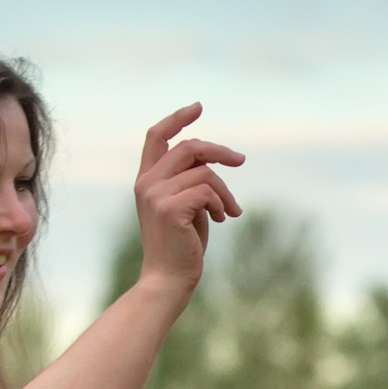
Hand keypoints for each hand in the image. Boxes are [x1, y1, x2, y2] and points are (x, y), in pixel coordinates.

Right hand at [132, 105, 244, 293]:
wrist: (168, 281)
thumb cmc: (181, 247)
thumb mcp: (186, 207)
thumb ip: (191, 181)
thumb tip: (215, 161)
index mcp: (146, 180)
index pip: (156, 136)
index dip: (177, 118)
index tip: (198, 107)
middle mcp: (146, 183)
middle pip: (188, 147)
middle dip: (219, 151)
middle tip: (241, 160)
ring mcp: (156, 195)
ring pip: (204, 172)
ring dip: (224, 191)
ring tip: (228, 212)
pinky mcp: (170, 208)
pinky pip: (208, 191)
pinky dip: (221, 204)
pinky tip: (220, 220)